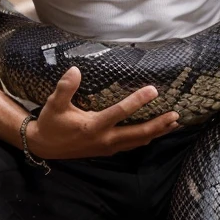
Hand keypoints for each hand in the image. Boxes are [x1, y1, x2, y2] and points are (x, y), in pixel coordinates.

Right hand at [26, 67, 179, 159]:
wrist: (44, 146)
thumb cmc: (50, 123)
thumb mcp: (53, 104)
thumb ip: (65, 88)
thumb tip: (75, 70)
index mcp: (93, 126)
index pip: (120, 113)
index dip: (137, 101)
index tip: (153, 90)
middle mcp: (104, 139)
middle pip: (137, 133)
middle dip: (158, 124)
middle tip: (175, 115)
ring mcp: (108, 147)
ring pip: (138, 141)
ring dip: (157, 132)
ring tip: (174, 124)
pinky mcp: (108, 150)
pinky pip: (132, 145)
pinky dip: (146, 138)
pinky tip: (156, 132)